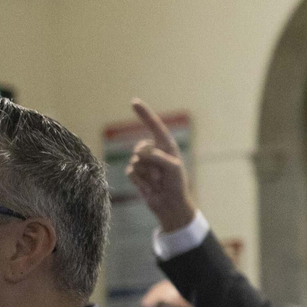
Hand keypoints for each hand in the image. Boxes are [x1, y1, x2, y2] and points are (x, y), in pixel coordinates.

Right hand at [124, 100, 197, 232]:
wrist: (170, 204)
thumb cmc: (176, 184)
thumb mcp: (172, 167)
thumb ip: (158, 156)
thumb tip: (139, 154)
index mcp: (166, 145)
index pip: (154, 125)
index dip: (144, 113)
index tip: (134, 101)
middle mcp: (153, 150)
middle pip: (140, 149)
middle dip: (151, 164)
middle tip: (162, 177)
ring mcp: (143, 162)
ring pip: (135, 162)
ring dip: (148, 176)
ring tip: (158, 183)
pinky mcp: (135, 173)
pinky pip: (131, 173)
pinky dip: (141, 182)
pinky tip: (149, 188)